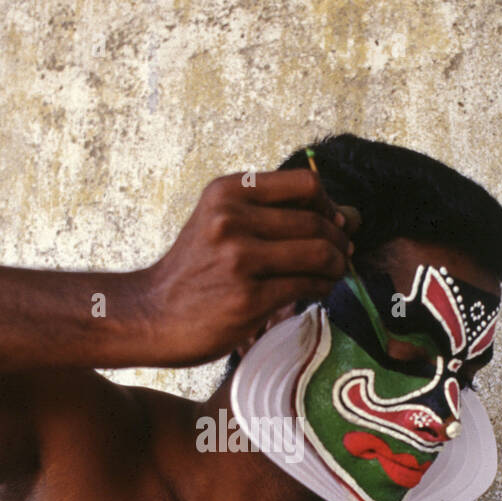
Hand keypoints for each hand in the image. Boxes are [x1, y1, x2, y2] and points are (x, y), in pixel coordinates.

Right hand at [137, 169, 358, 365]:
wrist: (151, 314)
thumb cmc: (194, 270)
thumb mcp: (220, 222)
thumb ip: (275, 213)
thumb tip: (350, 217)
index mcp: (227, 192)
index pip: (305, 184)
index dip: (328, 204)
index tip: (332, 223)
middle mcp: (231, 219)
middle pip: (316, 221)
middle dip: (338, 240)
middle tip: (341, 255)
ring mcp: (240, 259)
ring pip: (318, 253)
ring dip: (336, 265)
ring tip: (332, 273)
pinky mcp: (248, 298)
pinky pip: (306, 286)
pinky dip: (322, 288)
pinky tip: (316, 290)